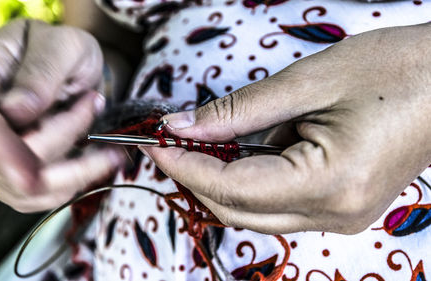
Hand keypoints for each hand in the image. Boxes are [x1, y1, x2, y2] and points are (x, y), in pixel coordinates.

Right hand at [0, 19, 123, 211]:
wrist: (75, 68)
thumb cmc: (65, 50)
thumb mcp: (63, 45)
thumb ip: (40, 72)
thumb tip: (16, 112)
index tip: (30, 174)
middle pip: (3, 162)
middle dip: (61, 136)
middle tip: (93, 101)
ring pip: (26, 189)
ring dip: (76, 166)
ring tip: (99, 122)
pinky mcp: (16, 175)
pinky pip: (42, 196)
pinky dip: (78, 180)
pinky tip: (97, 155)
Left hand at [142, 24, 430, 233]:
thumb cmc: (395, 70)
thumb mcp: (308, 81)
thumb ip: (239, 111)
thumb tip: (183, 127)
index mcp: (329, 184)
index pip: (231, 189)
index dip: (185, 166)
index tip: (154, 142)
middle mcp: (334, 214)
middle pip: (238, 211)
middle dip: (196, 176)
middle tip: (169, 140)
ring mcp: (339, 216)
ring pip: (255, 211)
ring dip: (221, 177)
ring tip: (202, 139)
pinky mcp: (340, 206)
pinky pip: (278, 203)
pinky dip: (250, 179)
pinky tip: (242, 148)